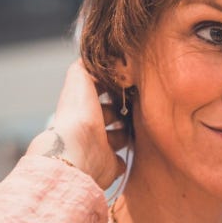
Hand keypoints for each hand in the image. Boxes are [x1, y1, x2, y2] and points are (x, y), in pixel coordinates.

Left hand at [26, 59, 126, 188]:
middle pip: (109, 114)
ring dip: (128, 132)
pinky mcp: (108, 165)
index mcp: (81, 107)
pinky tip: (138, 146)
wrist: (80, 154)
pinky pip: (120, 160)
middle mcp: (89, 127)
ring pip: (117, 136)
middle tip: (139, 102)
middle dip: (123, 109)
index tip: (128, 82)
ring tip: (142, 122)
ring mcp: (98, 147)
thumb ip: (85, 66)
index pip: (97, 94)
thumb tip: (91, 57)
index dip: (112, 87)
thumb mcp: (79, 80)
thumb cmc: (78, 116)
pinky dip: (127, 156)